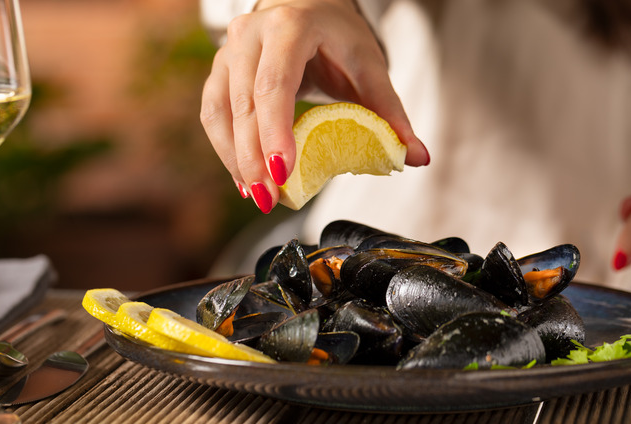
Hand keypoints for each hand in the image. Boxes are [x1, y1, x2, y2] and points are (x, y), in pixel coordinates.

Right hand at [200, 0, 428, 212]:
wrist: (306, 7)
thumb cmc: (336, 36)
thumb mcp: (368, 66)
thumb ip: (390, 112)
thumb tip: (416, 157)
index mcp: (290, 26)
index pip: (275, 83)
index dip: (275, 130)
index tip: (282, 172)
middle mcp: (251, 35)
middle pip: (244, 103)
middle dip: (254, 157)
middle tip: (270, 198)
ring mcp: (228, 52)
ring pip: (220, 112)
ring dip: (237, 160)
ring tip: (258, 196)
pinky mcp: (219, 72)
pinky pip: (214, 116)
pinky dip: (227, 151)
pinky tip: (244, 180)